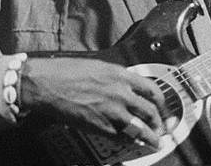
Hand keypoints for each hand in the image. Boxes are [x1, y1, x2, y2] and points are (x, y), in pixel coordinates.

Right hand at [19, 57, 167, 147]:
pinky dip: (132, 142)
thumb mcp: (97, 67)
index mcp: (120, 75)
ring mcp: (112, 111)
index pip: (152, 89)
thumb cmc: (65, 72)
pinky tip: (136, 145)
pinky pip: (123, 137)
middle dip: (159, 122)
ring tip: (156, 142)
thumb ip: (114, 78)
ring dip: (151, 137)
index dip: (162, 102)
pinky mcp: (101, 126)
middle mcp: (121, 92)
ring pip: (141, 128)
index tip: (163, 107)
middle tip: (162, 127)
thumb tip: (125, 87)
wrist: (47, 84)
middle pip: (150, 111)